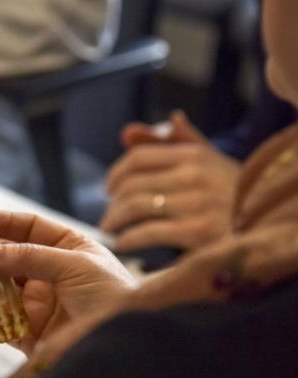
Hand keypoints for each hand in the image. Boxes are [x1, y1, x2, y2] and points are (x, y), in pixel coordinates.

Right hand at [0, 210, 136, 355]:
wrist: (128, 345)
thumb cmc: (113, 296)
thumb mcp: (74, 265)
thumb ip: (28, 256)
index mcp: (66, 249)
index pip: (27, 228)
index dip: (1, 221)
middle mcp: (48, 273)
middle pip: (7, 257)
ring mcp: (36, 303)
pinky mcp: (26, 332)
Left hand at [100, 111, 240, 252]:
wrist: (269, 224)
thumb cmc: (232, 192)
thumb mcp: (208, 161)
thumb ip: (168, 144)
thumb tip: (127, 132)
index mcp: (194, 154)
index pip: (138, 158)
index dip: (115, 174)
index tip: (108, 189)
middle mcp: (195, 175)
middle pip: (132, 184)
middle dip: (113, 203)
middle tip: (108, 216)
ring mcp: (197, 203)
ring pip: (135, 207)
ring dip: (114, 221)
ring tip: (110, 230)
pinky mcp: (199, 232)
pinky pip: (149, 232)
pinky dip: (128, 239)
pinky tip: (123, 244)